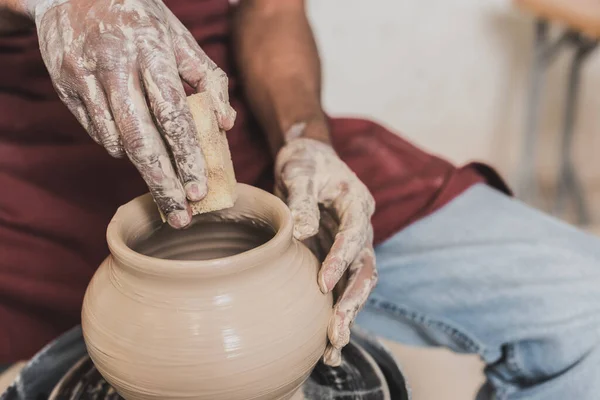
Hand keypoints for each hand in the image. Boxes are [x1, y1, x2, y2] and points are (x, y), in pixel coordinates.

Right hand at [31, 0, 235, 227]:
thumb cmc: (140, 19)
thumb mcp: (181, 38)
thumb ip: (209, 78)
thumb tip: (226, 124)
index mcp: (152, 51)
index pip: (174, 115)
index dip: (187, 157)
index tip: (200, 192)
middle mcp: (115, 65)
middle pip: (142, 140)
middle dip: (163, 184)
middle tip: (180, 217)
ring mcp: (84, 76)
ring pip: (116, 140)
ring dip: (143, 170)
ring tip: (165, 188)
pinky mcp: (64, 86)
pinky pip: (96, 131)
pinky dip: (119, 147)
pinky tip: (134, 148)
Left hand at [275, 132, 377, 366]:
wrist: (309, 160)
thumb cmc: (305, 163)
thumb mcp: (300, 173)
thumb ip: (302, 201)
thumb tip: (300, 232)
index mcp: (357, 204)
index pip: (355, 234)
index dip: (341, 258)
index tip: (321, 282)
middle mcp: (361, 230)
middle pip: (365, 270)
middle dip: (352, 301)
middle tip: (336, 329)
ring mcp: (351, 248)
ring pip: (357, 286)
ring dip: (348, 316)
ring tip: (333, 348)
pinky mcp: (337, 259)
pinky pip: (342, 289)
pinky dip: (336, 314)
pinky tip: (326, 344)